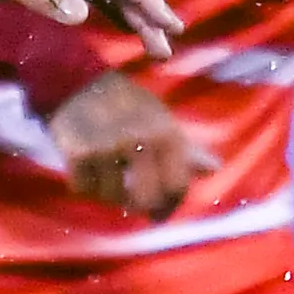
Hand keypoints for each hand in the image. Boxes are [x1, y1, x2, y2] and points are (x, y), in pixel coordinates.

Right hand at [49, 72, 202, 216]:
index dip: (170, 204)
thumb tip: (214, 169)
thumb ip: (187, 150)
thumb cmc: (130, 106)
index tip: (160, 209)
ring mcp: (108, 148)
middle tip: (133, 203)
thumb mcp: (162, 122)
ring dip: (109, 193)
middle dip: (140, 206)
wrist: (81, 84)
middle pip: (146, 201)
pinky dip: (85, 184)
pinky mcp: (79, 154)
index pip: (177, 187)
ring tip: (108, 177)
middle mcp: (140, 142)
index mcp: (167, 135)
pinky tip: (88, 170)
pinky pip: (84, 188)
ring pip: (111, 197)